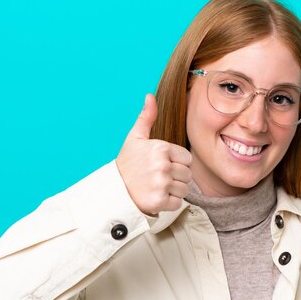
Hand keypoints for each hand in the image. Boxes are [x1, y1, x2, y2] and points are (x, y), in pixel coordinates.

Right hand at [115, 94, 192, 214]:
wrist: (112, 190)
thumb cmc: (127, 163)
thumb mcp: (135, 138)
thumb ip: (146, 117)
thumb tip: (150, 96)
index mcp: (161, 148)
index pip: (187, 158)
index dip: (177, 163)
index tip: (162, 166)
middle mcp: (162, 165)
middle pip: (187, 174)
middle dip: (176, 178)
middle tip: (158, 178)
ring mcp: (161, 184)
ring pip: (184, 189)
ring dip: (174, 191)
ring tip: (157, 187)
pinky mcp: (159, 201)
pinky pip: (177, 203)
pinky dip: (169, 203)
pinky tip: (156, 197)